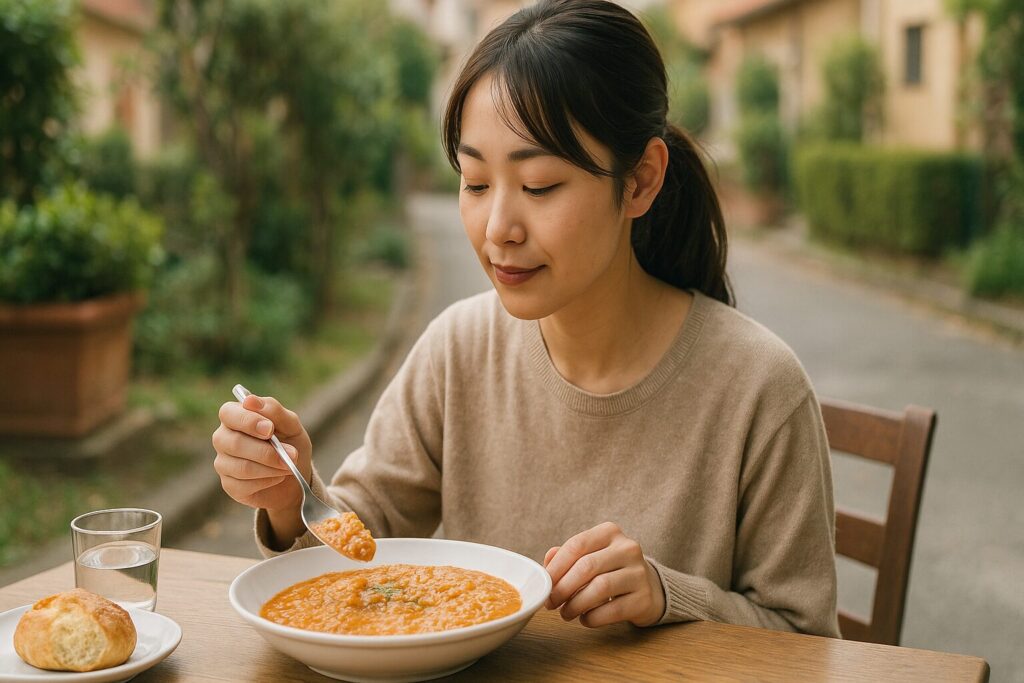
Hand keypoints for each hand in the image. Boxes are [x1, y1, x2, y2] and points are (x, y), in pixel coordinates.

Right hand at [212, 394, 311, 537]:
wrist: (297, 475)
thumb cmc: (290, 443)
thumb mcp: (291, 425)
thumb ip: (274, 411)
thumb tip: (250, 400)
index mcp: (235, 417)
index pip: (228, 413)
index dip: (248, 421)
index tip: (270, 429)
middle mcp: (223, 438)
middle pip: (234, 443)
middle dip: (267, 451)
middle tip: (291, 454)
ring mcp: (223, 463)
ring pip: (242, 467)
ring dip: (272, 467)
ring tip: (288, 466)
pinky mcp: (229, 485)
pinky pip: (245, 485)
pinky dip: (268, 481)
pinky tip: (277, 477)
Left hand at [544, 522, 665, 627]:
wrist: (649, 588)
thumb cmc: (610, 571)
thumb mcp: (591, 556)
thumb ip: (567, 556)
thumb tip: (547, 563)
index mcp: (609, 532)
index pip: (577, 545)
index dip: (556, 567)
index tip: (545, 584)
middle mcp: (627, 548)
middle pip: (586, 566)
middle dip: (563, 588)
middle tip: (551, 603)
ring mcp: (639, 573)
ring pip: (600, 587)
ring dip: (576, 604)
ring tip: (566, 613)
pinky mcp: (644, 598)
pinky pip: (613, 610)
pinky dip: (593, 618)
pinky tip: (585, 619)